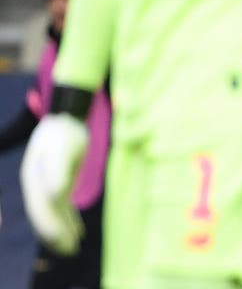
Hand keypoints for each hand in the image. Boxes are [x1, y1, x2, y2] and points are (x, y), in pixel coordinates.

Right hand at [19, 114, 88, 253]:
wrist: (67, 118)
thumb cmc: (66, 132)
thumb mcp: (64, 149)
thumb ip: (59, 171)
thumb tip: (54, 194)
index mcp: (34, 178)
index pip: (40, 207)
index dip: (47, 224)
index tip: (57, 238)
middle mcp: (37, 185)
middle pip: (45, 214)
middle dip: (56, 234)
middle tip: (70, 251)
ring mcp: (47, 185)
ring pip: (54, 213)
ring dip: (63, 230)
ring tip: (74, 247)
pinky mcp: (59, 184)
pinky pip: (63, 207)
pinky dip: (69, 220)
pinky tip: (78, 231)